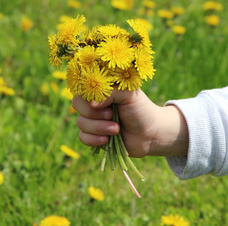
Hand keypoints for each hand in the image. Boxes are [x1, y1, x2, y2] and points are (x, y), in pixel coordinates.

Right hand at [72, 88, 188, 157]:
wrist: (151, 133)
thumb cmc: (141, 110)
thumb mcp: (129, 94)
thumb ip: (111, 92)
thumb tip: (92, 104)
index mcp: (101, 89)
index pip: (83, 87)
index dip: (89, 96)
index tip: (103, 103)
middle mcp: (94, 103)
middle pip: (77, 105)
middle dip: (94, 113)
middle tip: (111, 115)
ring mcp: (93, 120)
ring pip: (81, 123)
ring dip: (99, 127)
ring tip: (117, 129)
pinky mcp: (94, 136)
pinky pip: (82, 137)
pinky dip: (94, 139)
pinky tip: (107, 139)